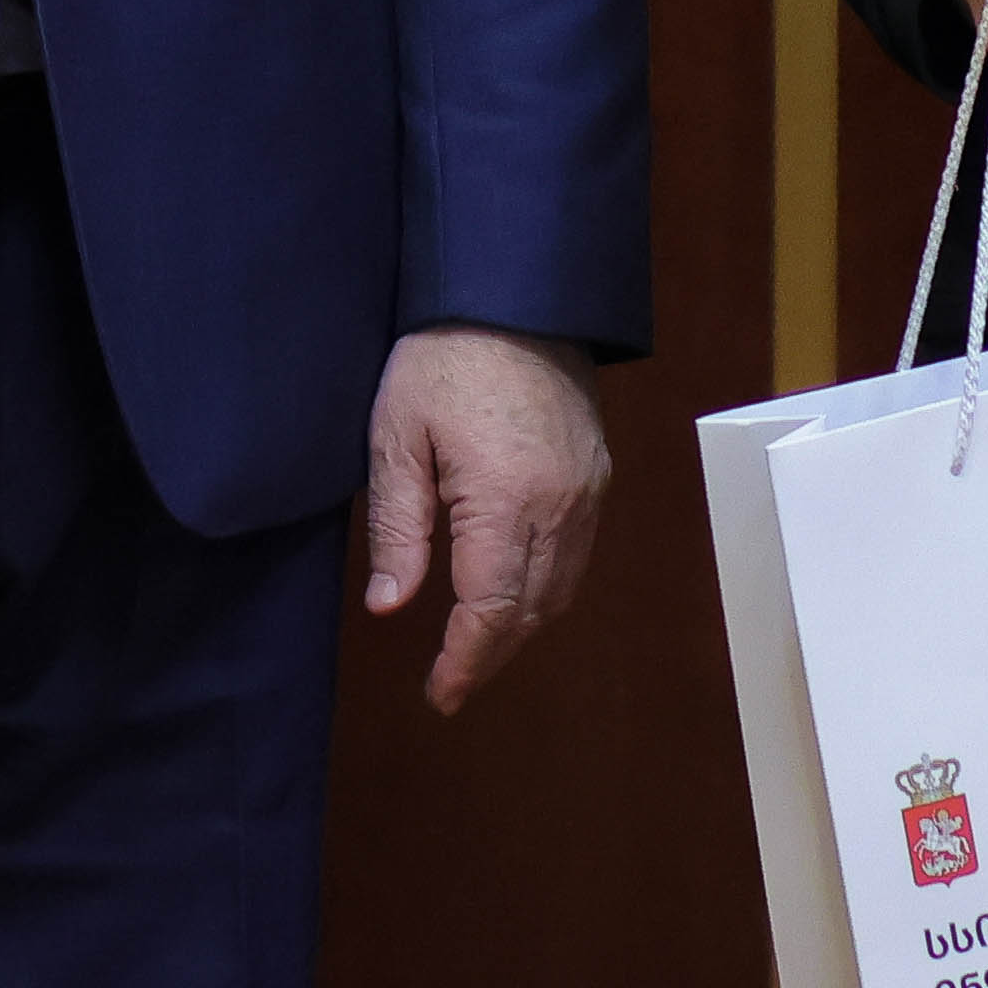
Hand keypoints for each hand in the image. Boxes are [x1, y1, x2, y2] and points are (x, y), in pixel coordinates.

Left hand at [364, 324, 613, 715]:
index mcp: (505, 499)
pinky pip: (577, 554)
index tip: (440, 694)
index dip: (466, 660)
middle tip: (450, 684)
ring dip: (521, 627)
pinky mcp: (597, 474)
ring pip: (562, 589)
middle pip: (533, 610)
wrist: (513, 293)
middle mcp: (560, 505)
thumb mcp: (397, 438)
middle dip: (491, 655)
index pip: (492, 608)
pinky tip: (511, 591)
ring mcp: (586, 490)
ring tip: (476, 647)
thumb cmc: (443, 357)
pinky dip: (545, 588)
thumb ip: (398, 528)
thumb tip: (391, 607)